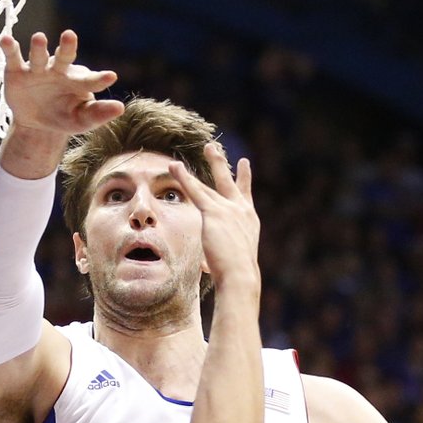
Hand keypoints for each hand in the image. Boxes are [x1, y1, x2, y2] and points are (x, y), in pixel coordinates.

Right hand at [1, 29, 123, 138]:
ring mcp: (38, 68)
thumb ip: (98, 114)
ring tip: (39, 38)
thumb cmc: (64, 116)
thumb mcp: (81, 120)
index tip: (110, 77)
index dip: (99, 79)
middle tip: (70, 35)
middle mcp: (59, 70)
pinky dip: (10, 47)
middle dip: (67, 46)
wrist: (36, 122)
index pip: (90, 80)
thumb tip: (121, 107)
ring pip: (39, 55)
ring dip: (38, 47)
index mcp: (77, 82)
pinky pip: (13, 57)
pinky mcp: (17, 70)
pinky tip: (6, 40)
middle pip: (64, 56)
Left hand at [170, 143, 259, 294]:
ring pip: (213, 182)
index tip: (244, 164)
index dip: (244, 179)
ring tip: (205, 147)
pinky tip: (174, 165)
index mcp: (248, 221)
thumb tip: (205, 266)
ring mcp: (228, 209)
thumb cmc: (236, 276)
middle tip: (214, 148)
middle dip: (221, 163)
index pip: (245, 196)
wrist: (240, 275)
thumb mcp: (229, 260)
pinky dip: (184, 177)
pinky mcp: (213, 211)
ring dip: (211, 161)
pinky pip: (195, 190)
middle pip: (230, 181)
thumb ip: (215, 256)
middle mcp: (241, 210)